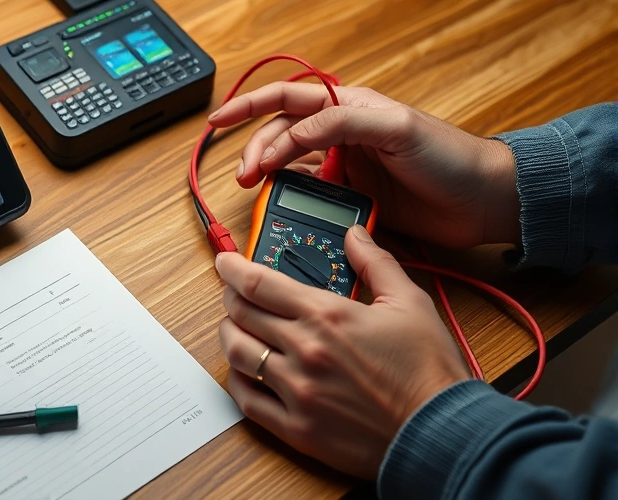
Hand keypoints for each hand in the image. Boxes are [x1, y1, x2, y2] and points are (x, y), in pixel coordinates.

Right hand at [207, 83, 519, 246]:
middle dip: (255, 150)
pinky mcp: (352, 197)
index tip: (219, 121)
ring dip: (268, 175)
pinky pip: (309, 194)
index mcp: (350, 106)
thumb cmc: (450, 156)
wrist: (482, 201)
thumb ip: (343, 122)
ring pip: (290, 166)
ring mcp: (345, 166)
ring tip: (255, 189)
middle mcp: (342, 134)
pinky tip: (283, 204)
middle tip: (244, 176)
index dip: (250, 107)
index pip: (289, 99)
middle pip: (281, 135)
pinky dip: (291, 198)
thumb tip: (294, 135)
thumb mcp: (396, 128)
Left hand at [216, 226, 470, 478]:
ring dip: (229, 335)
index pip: (259, 283)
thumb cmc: (429, 371)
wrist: (442, 433)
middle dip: (231, 297)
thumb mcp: (411, 302)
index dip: (233, 268)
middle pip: (241, 314)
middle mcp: (304, 350)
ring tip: (235, 328)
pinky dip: (238, 381)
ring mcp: (296, 391)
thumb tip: (355, 234)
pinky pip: (247, 401)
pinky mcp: (297, 428)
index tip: (225, 262)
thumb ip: (376, 262)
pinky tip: (245, 372)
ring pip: (238, 354)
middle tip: (233, 292)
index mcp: (327, 315)